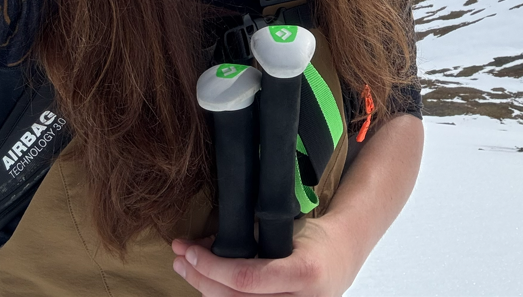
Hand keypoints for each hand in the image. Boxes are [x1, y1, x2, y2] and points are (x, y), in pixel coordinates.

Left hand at [171, 216, 358, 296]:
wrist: (343, 257)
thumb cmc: (315, 238)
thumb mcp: (286, 231)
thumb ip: (250, 240)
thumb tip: (204, 243)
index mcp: (303, 272)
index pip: (246, 279)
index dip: (212, 267)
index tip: (189, 252)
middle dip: (200, 279)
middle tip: (179, 260)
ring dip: (206, 291)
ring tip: (188, 271)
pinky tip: (209, 286)